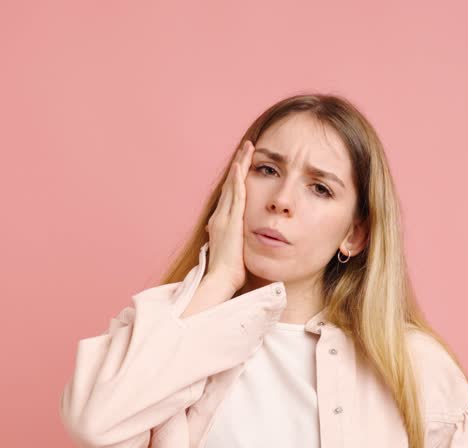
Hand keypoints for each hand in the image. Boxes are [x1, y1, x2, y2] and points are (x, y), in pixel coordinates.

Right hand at [203, 139, 252, 291]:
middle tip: (246, 148)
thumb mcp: (232, 252)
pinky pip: (235, 195)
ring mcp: (224, 218)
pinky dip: (237, 180)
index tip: (243, 165)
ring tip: (247, 149)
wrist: (220, 280)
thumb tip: (237, 241)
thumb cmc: (228, 272)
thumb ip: (234, 242)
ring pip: (232, 185)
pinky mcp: (231, 221)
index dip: (236, 179)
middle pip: (230, 185)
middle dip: (239, 165)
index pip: (231, 196)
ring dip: (240, 166)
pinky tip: (241, 166)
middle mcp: (220, 217)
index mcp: (221, 223)